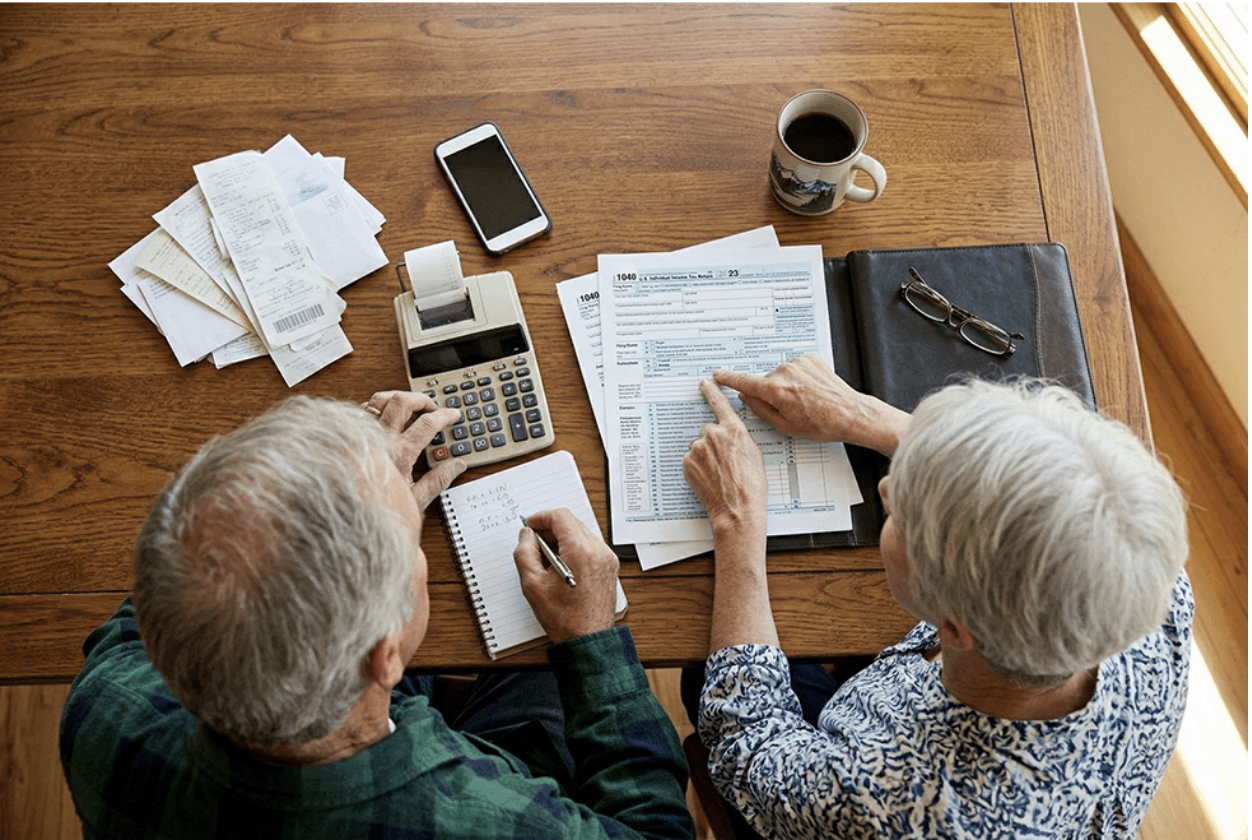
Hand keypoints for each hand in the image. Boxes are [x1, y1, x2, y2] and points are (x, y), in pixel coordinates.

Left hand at [362, 390, 464, 509]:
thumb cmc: (378, 508)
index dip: (445, 415)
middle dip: (422, 399)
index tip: (452, 416)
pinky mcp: (351, 434)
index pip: (427, 423)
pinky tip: (386, 415)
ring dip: (399, 397)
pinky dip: (379, 406)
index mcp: (400, 452)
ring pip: (381, 399)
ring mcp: (364, 433)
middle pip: (403, 400)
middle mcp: (381, 438)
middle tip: (432, 407)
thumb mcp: (416, 499)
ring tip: (410, 405)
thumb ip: (438, 480)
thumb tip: (456, 466)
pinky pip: (364, 409)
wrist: (347, 512)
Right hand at [514, 509, 620, 643]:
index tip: (530, 526)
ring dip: (562, 538)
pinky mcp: (610, 567)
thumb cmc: (564, 618)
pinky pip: (590, 546)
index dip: (541, 517)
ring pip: (581, 533)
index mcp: (581, 551)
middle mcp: (599, 551)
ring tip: (546, 558)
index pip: (561, 516)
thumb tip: (527, 535)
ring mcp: (607, 559)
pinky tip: (561, 565)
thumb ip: (525, 553)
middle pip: (572, 522)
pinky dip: (574, 548)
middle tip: (534, 543)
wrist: (588, 639)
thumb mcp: (533, 584)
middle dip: (551, 528)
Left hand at [686, 379, 776, 650]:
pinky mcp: (687, 463)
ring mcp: (697, 449)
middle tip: (726, 462)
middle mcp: (712, 435)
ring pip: (700, 447)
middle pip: (709, 430)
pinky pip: (692, 460)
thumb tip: (731, 435)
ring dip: (706, 456)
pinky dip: (698, 467)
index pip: (720, 403)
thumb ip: (740, 438)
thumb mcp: (755, 454)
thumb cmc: (752, 486)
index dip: (712, 391)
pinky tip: (710, 479)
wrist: (737, 510)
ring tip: (719, 474)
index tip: (705, 382)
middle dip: (714, 442)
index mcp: (733, 430)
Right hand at [713, 354, 908, 455]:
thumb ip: (760, 409)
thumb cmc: (822, 424)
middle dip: (771, 393)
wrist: (851, 414)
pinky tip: (811, 391)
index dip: (728, 379)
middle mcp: (785, 372)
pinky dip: (799, 378)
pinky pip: (795, 368)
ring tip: (806, 401)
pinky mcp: (810, 358)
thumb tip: (747, 397)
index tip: (717, 375)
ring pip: (781, 375)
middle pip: (765, 381)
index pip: (743, 382)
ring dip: (787, 386)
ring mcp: (798, 363)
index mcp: (775, 390)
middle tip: (790, 408)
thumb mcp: (785, 426)